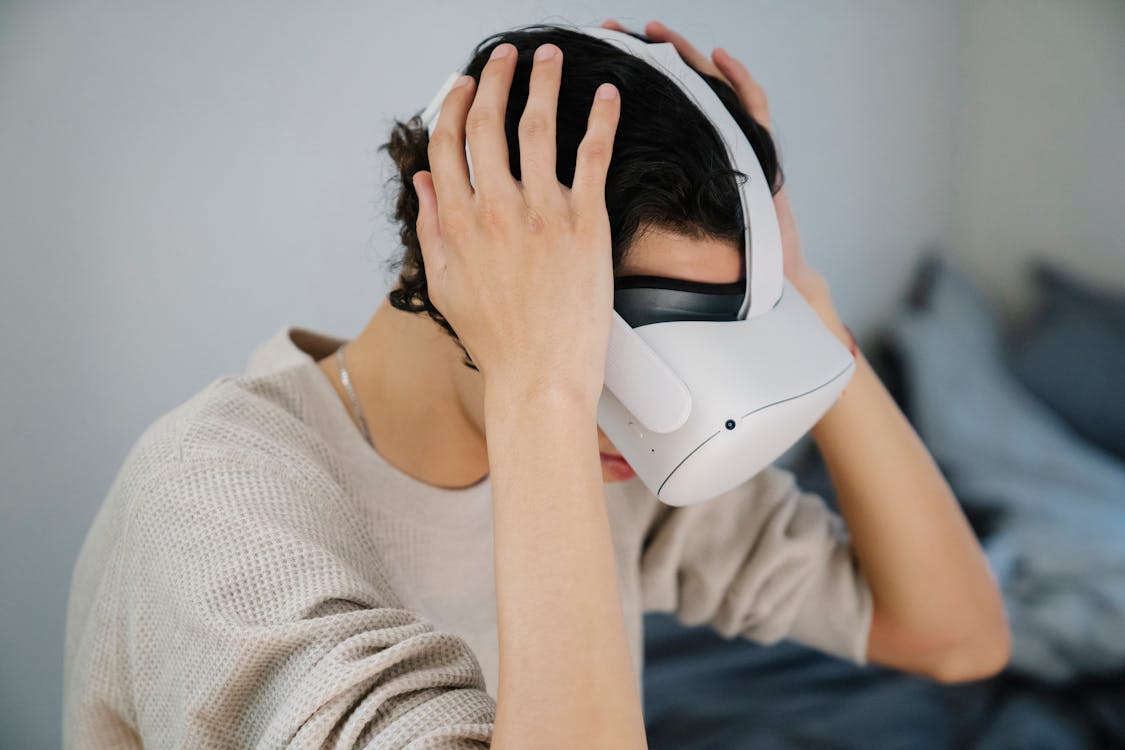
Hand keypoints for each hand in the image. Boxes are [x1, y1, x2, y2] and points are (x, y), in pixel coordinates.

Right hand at [412, 42, 621, 402]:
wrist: (539, 377)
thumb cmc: (496, 340)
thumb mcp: (444, 285)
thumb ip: (431, 227)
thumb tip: (425, 181)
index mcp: (457, 222)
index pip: (448, 143)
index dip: (456, 106)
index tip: (465, 85)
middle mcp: (495, 210)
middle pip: (490, 123)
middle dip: (497, 79)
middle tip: (508, 55)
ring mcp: (541, 213)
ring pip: (538, 127)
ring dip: (544, 82)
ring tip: (550, 56)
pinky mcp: (585, 224)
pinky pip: (593, 156)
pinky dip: (601, 120)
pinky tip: (608, 95)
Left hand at [601, 19, 829, 301]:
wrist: (739, 290)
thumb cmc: (687, 271)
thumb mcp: (631, 238)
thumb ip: (594, 213)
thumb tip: (544, 202)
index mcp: (662, 165)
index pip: (631, 113)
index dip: (607, 87)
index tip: (578, 61)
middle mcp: (693, 150)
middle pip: (665, 91)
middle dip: (638, 59)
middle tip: (610, 31)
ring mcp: (727, 148)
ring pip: (705, 90)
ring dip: (683, 57)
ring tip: (656, 31)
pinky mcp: (759, 154)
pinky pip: (752, 109)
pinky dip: (738, 81)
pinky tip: (720, 57)